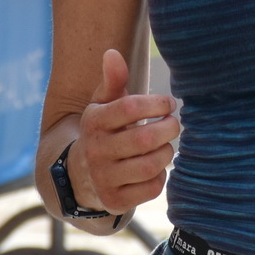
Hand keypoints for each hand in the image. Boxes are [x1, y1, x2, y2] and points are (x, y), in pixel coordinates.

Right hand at [70, 48, 180, 213]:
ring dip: (166, 152)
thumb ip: (112, 80)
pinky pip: (151, 188)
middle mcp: (95, 150)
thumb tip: (112, 53)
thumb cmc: (104, 130)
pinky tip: (155, 166)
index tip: (169, 103)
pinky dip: (160, 176)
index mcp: (93, 121)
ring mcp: (104, 178)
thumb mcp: (103, 104)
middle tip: (174, 124)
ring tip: (166, 144)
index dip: (156, 104)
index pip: (130, 108)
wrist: (81, 174)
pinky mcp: (115, 201)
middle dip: (168, 129)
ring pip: (150, 165)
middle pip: (144, 139)